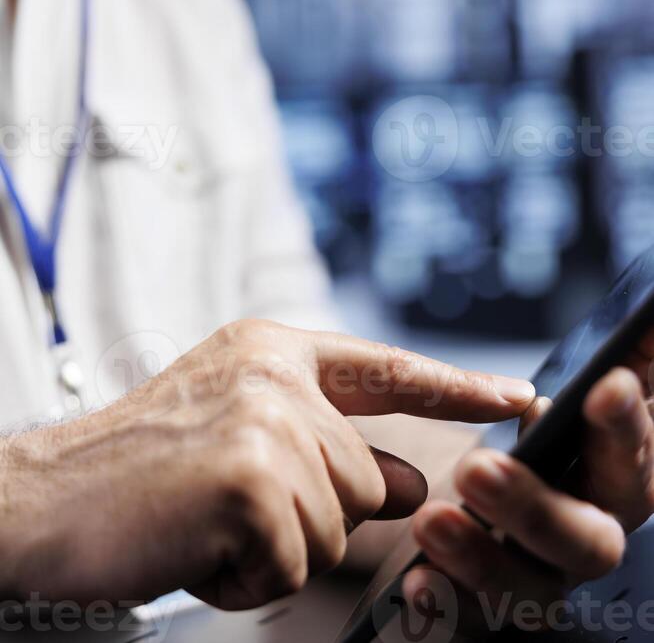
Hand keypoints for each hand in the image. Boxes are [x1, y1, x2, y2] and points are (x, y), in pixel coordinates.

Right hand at [0, 319, 534, 610]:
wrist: (45, 499)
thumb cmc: (141, 470)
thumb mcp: (241, 433)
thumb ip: (328, 445)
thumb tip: (409, 477)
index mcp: (272, 350)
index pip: (384, 368)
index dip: (454, 385)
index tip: (515, 396)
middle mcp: (275, 374)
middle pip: (363, 477)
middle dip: (307, 515)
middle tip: (223, 504)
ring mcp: (265, 422)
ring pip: (335, 526)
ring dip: (273, 548)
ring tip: (203, 521)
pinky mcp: (250, 479)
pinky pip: (293, 564)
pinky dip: (245, 577)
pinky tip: (194, 545)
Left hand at [409, 336, 653, 635]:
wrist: (487, 493)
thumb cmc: (549, 436)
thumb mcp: (586, 392)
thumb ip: (626, 361)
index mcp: (609, 476)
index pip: (633, 456)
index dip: (624, 425)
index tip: (605, 386)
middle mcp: (584, 533)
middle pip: (588, 541)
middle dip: (536, 507)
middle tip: (476, 469)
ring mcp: (542, 576)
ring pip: (535, 591)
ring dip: (484, 558)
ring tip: (433, 521)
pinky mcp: (492, 606)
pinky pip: (477, 625)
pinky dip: (447, 605)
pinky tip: (417, 581)